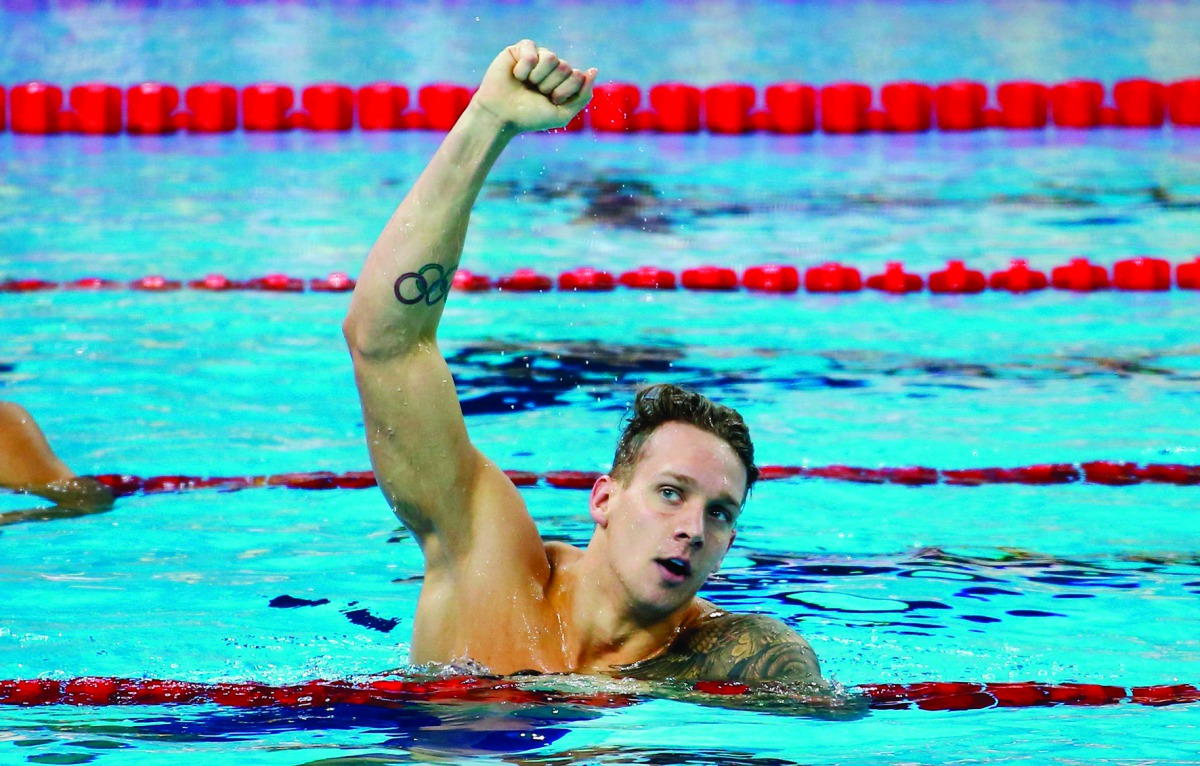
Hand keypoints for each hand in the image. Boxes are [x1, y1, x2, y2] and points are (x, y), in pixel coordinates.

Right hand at [473, 39, 597, 133]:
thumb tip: (594, 70)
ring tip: (527, 84)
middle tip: (536, 93)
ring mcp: (537, 56)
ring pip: (551, 57)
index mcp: (564, 80)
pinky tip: (516, 75)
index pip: (578, 75)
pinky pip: (531, 52)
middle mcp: (552, 66)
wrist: (501, 116)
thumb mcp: (562, 113)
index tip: (551, 101)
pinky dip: (523, 69)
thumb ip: (583, 96)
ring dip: (538, 77)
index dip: (564, 91)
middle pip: (565, 66)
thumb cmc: (530, 116)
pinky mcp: (520, 49)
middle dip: (550, 85)